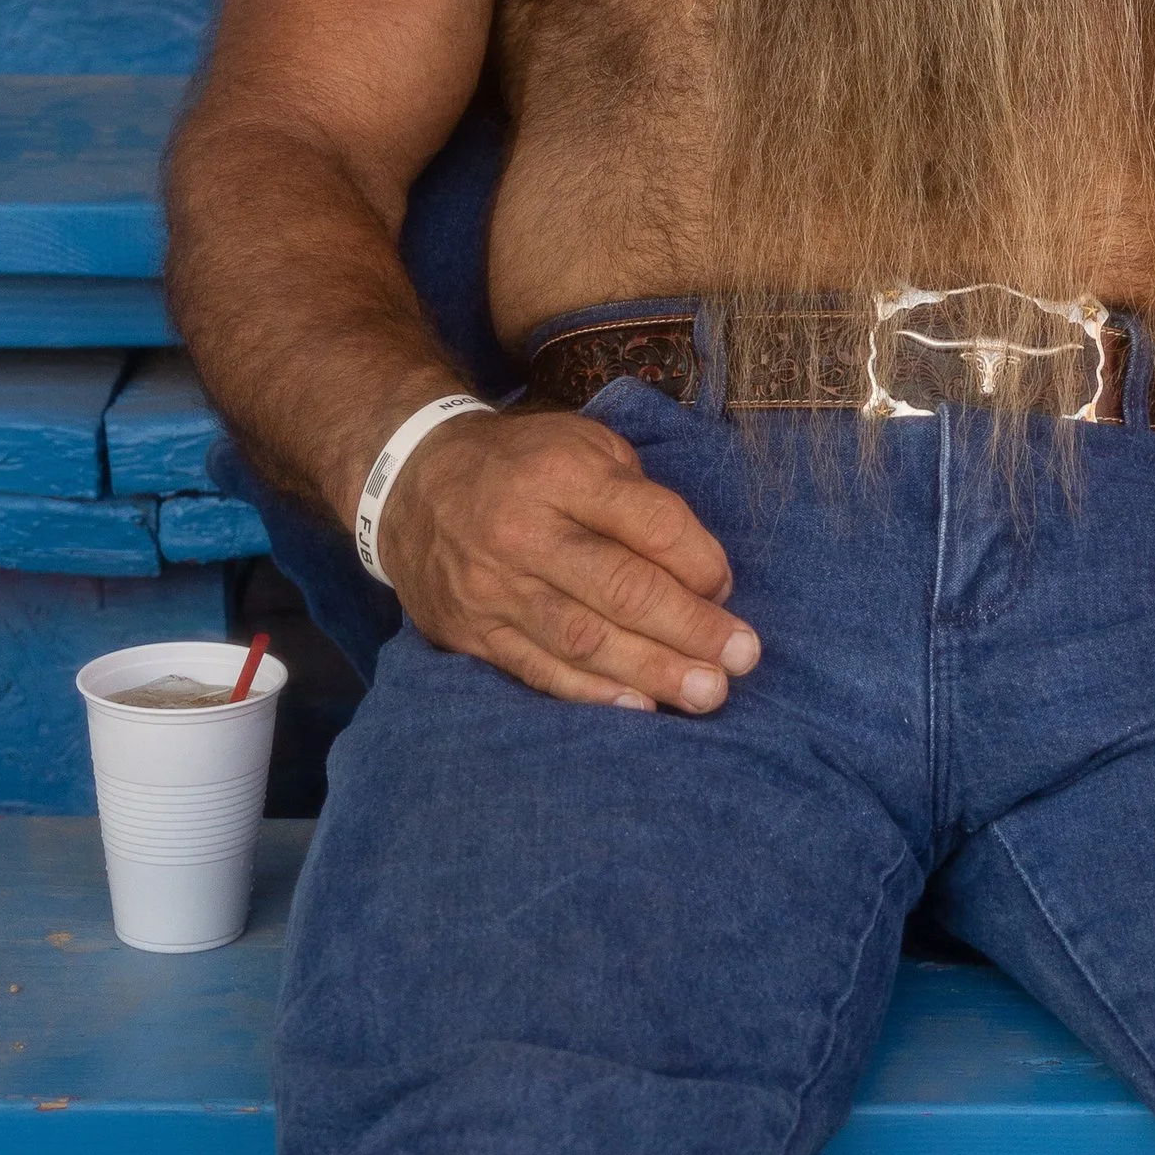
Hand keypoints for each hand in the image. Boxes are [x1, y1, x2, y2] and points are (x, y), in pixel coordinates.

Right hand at [378, 405, 760, 710]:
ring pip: (584, 640)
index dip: (700, 561)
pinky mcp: (472, 633)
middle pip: (622, 589)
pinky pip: (539, 671)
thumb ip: (641, 500)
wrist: (412, 484)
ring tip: (707, 694)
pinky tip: (640, 707)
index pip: (650, 524)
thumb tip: (702, 573)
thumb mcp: (584, 446)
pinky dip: (594, 694)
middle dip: (690, 629)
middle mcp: (526, 533)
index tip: (728, 587)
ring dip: (653, 672)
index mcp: (563, 474)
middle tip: (742, 660)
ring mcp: (494, 589)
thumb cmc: (523, 464)